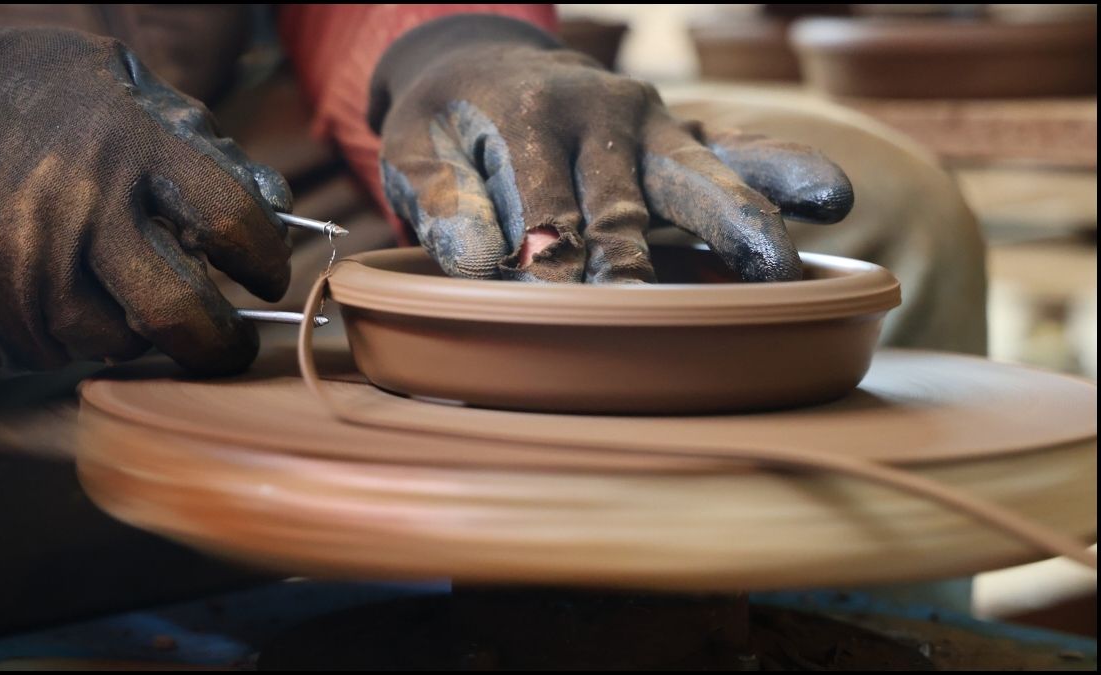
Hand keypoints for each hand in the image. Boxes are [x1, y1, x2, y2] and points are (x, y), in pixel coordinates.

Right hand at [0, 14, 291, 374]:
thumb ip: (202, 144)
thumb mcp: (124, 87)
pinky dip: (85, 334)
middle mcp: (83, 208)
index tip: (271, 275)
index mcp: (130, 145)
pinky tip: (82, 296)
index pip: (230, 220)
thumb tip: (276, 207)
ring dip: (145, 334)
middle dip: (221, 343)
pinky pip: (62, 346)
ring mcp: (32, 261)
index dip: (265, 259)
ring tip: (142, 302)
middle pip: (179, 312)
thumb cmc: (38, 96)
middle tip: (234, 344)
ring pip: (119, 341)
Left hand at [371, 15, 852, 282]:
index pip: (543, 199)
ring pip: (699, 172)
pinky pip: (742, 149)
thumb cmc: (453, 126)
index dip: (545, 254)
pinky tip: (830, 199)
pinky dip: (785, 171)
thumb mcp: (418, 153)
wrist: (493, 69)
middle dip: (633, 253)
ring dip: (736, 218)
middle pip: (627, 192)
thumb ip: (439, 201)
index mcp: (531, 114)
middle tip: (642, 302)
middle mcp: (603, 112)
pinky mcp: (686, 136)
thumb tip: (474, 258)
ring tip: (777, 265)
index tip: (550, 302)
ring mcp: (653, 124)